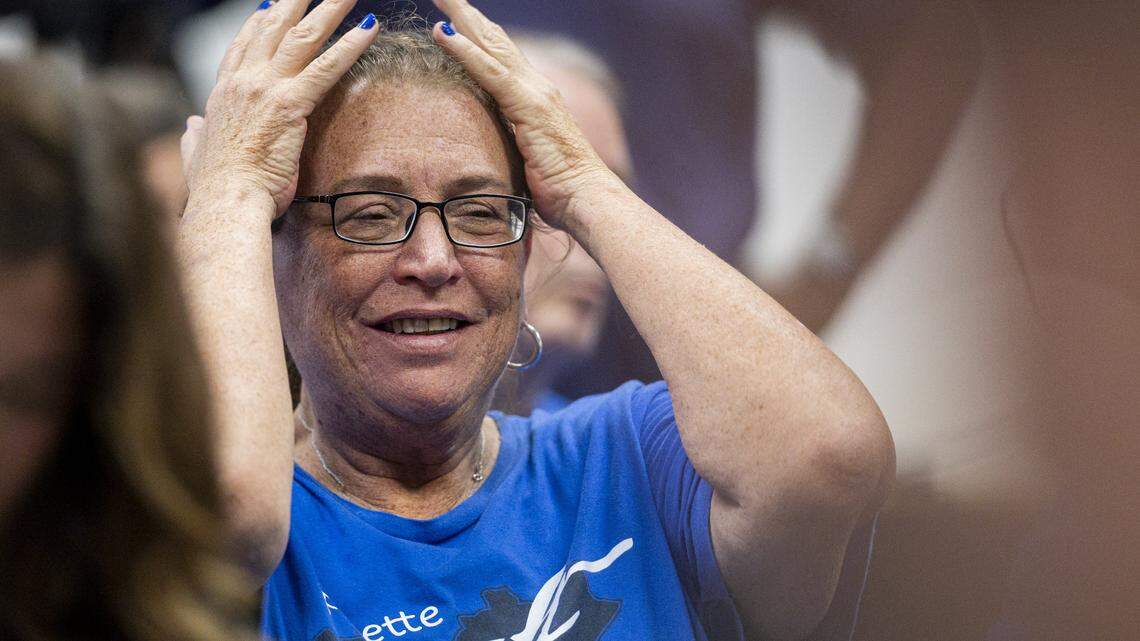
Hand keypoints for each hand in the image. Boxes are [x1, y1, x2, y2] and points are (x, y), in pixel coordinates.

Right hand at [181, 0, 377, 217]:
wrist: (225, 201)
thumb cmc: (215, 189)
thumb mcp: (196, 155)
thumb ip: (195, 136)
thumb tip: (192, 126)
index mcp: (222, 93)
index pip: (242, 46)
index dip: (258, 22)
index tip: (272, 4)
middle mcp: (243, 82)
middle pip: (274, 29)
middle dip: (297, 2)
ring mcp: (265, 88)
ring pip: (303, 37)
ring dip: (330, 9)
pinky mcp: (290, 104)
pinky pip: (326, 68)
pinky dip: (350, 45)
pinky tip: (370, 28)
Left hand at [429, 0, 620, 229]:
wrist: (584, 198)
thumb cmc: (559, 190)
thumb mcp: (526, 160)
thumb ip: (510, 144)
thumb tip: (489, 149)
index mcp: (534, 97)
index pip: (500, 55)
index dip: (476, 34)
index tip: (452, 16)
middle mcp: (536, 86)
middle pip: (495, 39)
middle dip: (467, 14)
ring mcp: (533, 92)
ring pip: (491, 44)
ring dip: (462, 18)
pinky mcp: (527, 105)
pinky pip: (489, 71)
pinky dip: (464, 50)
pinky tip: (443, 32)